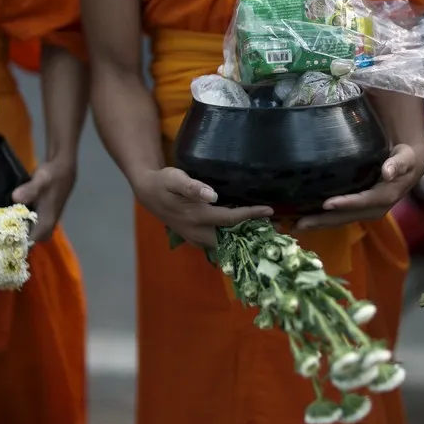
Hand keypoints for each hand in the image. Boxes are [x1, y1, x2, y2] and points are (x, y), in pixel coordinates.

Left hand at [12, 157, 76, 241]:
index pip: (30, 242)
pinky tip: (7, 218)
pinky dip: (19, 225)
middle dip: (14, 241)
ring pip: (29, 234)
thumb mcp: (41, 181)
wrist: (63, 168)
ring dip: (16, 233)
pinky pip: (29, 225)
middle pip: (29, 241)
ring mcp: (44, 220)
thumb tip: (15, 197)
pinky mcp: (41, 214)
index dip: (15, 246)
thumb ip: (30, 190)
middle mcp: (46, 225)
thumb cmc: (53, 176)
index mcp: (46, 222)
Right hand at [133, 167, 272, 247]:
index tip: (270, 210)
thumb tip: (212, 195)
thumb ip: (192, 187)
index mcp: (196, 217)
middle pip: (231, 239)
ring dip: (243, 241)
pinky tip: (244, 235)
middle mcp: (197, 232)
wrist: (147, 192)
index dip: (250, 215)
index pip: (230, 219)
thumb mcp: (174, 178)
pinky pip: (217, 244)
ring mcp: (195, 238)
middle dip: (252, 236)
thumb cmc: (163, 182)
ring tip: (265, 234)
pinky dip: (232, 241)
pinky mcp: (194, 238)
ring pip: (224, 245)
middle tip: (276, 230)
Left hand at [294, 144, 423, 230]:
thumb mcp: (405, 158)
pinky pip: (337, 217)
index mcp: (385, 196)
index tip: (326, 204)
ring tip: (294, 225)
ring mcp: (364, 212)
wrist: (407, 168)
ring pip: (339, 220)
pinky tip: (302, 220)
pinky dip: (320, 219)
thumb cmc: (404, 158)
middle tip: (299, 223)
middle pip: (346, 216)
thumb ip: (399, 163)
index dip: (345, 204)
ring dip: (318, 224)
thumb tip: (389, 172)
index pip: (363, 202)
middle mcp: (374, 209)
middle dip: (323, 221)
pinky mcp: (356, 210)